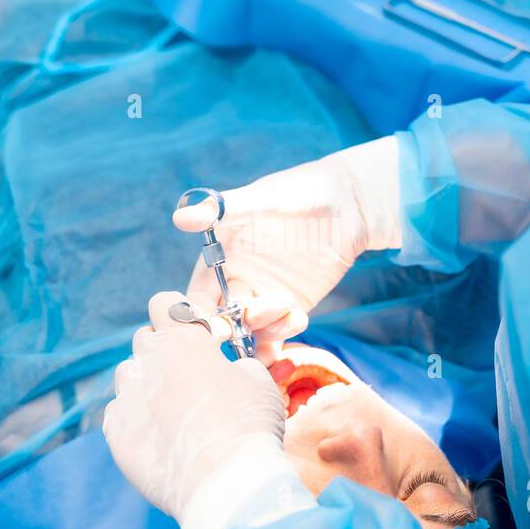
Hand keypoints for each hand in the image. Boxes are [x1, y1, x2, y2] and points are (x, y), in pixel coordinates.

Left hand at [103, 292, 313, 528]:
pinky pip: (119, 412)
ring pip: (128, 375)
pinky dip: (135, 418)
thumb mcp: (258, 382)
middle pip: (144, 339)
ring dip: (146, 382)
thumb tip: (225, 370)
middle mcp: (148, 361)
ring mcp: (127, 397)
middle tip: (190, 376)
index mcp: (182, 341)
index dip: (179, 314)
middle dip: (164, 349)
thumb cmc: (248, 427)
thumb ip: (234, 364)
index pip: (164, 303)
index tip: (196, 334)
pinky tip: (159, 437)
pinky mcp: (115, 432)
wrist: (224, 484)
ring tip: (172, 409)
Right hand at [172, 136, 400, 362]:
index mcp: (220, 258)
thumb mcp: (261, 200)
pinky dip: (284, 336)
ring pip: (252, 332)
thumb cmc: (300, 192)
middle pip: (225, 321)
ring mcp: (265, 296)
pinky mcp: (291, 307)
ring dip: (266, 331)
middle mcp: (239, 281)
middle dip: (236, 326)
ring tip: (289, 311)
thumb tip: (180, 218)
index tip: (215, 323)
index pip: (199, 296)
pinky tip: (300, 317)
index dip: (201, 315)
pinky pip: (279, 334)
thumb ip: (222, 212)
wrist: (349, 203)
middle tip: (255, 317)